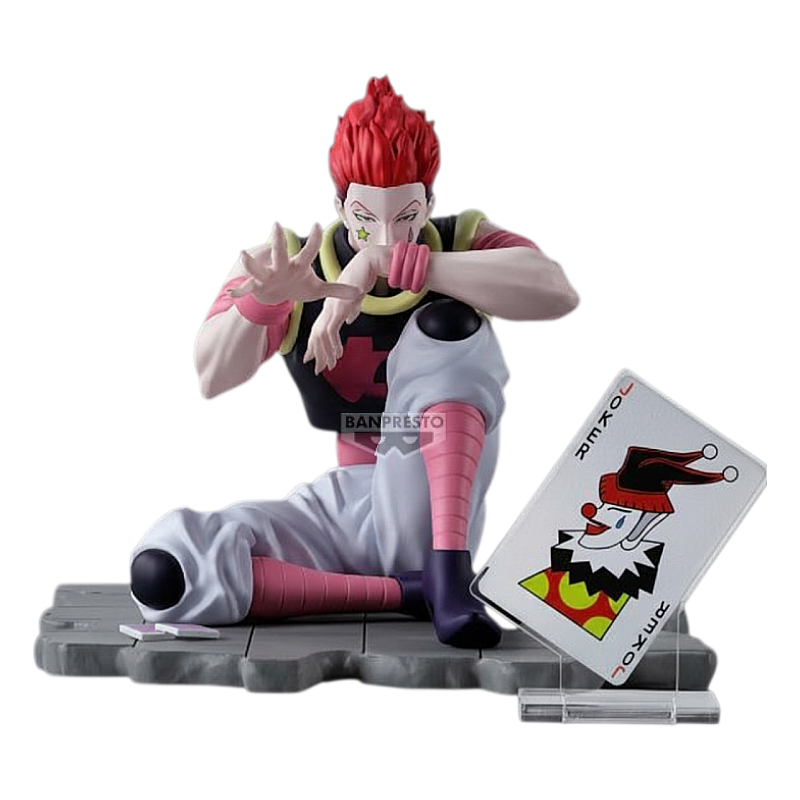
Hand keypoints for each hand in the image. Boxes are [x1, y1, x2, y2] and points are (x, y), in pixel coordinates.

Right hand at [229, 222, 360, 304]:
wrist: (275, 296)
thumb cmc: (297, 288)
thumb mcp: (318, 290)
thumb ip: (337, 290)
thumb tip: (359, 292)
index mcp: (298, 265)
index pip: (308, 250)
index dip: (313, 238)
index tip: (316, 224)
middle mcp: (282, 266)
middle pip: (281, 251)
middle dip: (278, 239)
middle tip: (276, 224)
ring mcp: (268, 275)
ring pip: (259, 267)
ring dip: (251, 261)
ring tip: (243, 253)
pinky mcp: (257, 286)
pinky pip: (248, 288)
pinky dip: (240, 290)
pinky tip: (233, 293)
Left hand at [303, 245, 389, 373]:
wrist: (369, 262)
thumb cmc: (363, 276)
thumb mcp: (356, 297)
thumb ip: (352, 308)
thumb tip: (350, 319)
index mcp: (331, 306)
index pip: (319, 329)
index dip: (316, 345)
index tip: (314, 359)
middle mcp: (329, 307)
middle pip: (317, 335)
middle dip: (317, 353)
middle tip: (318, 369)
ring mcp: (333, 307)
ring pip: (322, 336)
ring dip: (325, 353)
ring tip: (329, 366)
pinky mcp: (339, 308)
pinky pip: (331, 330)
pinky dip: (333, 344)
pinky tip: (338, 354)